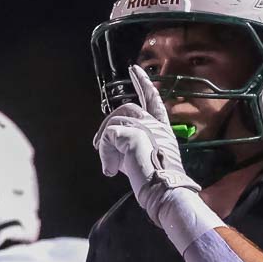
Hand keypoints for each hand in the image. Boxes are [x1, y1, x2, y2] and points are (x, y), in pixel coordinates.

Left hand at [92, 66, 199, 216]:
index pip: (153, 100)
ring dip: (106, 142)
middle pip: (127, 108)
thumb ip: (131, 149)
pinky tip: (111, 170)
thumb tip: (114, 153)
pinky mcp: (134, 134)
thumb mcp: (144, 160)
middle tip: (97, 143)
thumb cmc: (157, 183)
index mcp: (163, 130)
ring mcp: (146, 127)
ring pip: (116, 120)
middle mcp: (156, 125)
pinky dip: (105, 154)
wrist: (165, 191)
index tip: (134, 69)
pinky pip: (108, 136)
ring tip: (109, 164)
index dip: (144, 83)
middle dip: (108, 123)